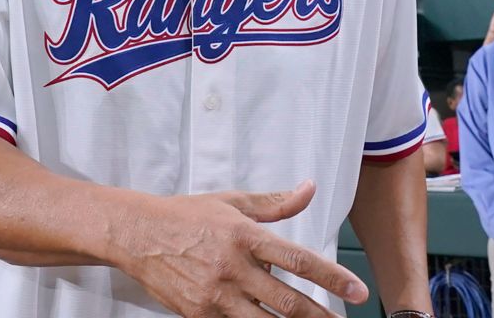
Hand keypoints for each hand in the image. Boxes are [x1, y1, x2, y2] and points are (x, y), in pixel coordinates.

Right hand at [118, 180, 367, 317]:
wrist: (136, 233)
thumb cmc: (186, 215)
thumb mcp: (232, 201)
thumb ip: (275, 203)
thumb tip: (309, 189)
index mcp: (245, 236)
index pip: (298, 259)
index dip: (332, 277)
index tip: (358, 290)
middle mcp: (233, 268)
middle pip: (287, 301)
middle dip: (321, 316)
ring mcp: (215, 296)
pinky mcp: (198, 314)